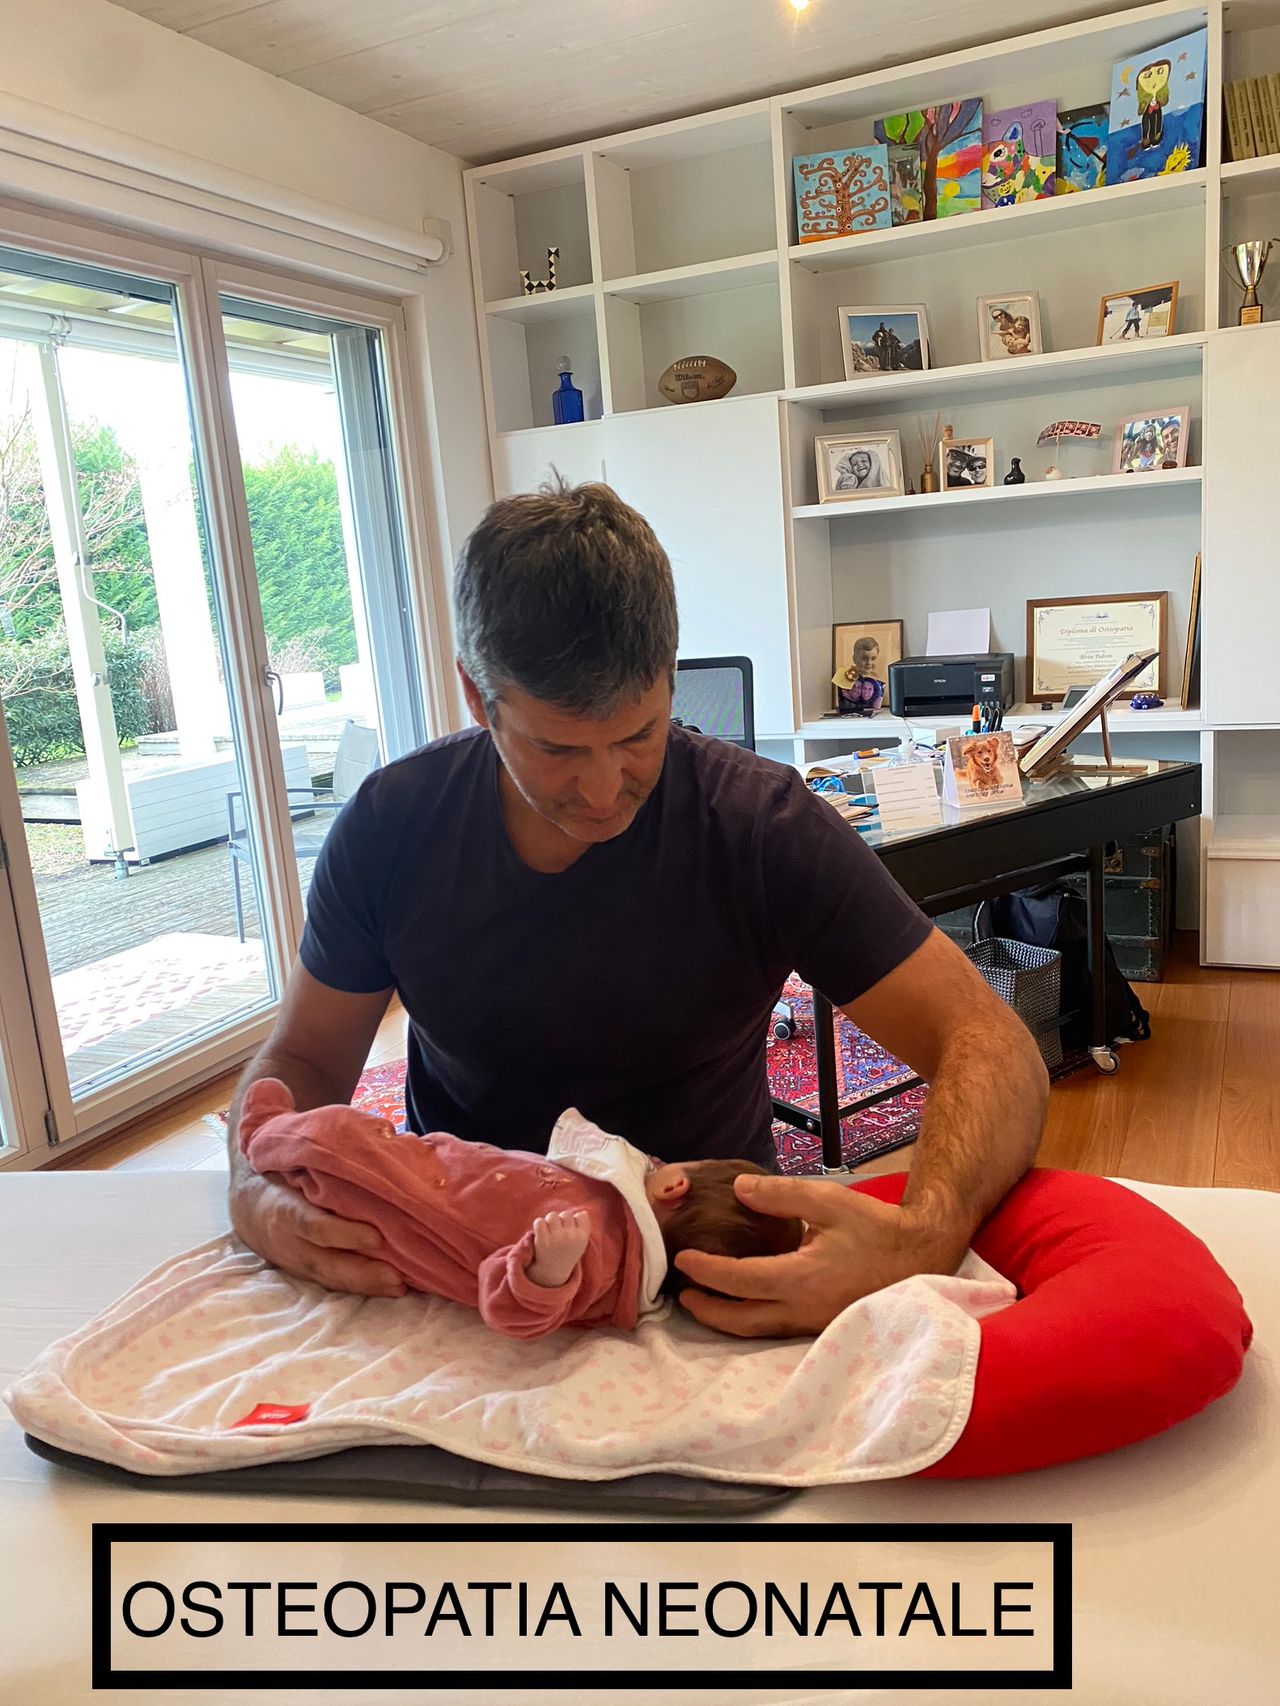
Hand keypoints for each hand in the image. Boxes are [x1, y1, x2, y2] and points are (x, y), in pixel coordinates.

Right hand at [229, 1169, 405, 1297]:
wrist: (247, 1204)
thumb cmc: (280, 1172)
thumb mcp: (289, 1159)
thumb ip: (319, 1153)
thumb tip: (372, 1132)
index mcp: (283, 1208)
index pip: (313, 1226)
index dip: (343, 1234)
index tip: (376, 1237)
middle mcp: (288, 1242)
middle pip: (326, 1262)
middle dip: (361, 1273)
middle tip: (397, 1278)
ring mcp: (296, 1261)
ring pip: (331, 1278)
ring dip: (365, 1286)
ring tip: (400, 1287)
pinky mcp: (305, 1272)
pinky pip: (333, 1283)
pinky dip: (360, 1288)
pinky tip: (390, 1289)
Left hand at [527, 1209, 590, 1287]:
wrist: (551, 1272)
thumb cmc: (566, 1253)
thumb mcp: (580, 1243)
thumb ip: (583, 1226)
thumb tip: (582, 1211)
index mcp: (582, 1237)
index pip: (581, 1215)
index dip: (574, 1221)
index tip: (571, 1231)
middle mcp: (570, 1237)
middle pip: (565, 1214)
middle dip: (561, 1221)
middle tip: (558, 1233)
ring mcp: (556, 1238)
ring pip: (552, 1216)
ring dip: (549, 1222)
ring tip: (549, 1232)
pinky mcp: (542, 1241)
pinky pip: (539, 1221)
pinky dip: (539, 1225)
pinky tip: (541, 1234)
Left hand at [674, 1175, 964, 1337]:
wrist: (919, 1256)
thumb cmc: (875, 1228)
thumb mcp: (829, 1201)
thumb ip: (782, 1195)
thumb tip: (740, 1188)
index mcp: (801, 1278)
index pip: (739, 1279)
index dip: (706, 1270)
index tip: (682, 1258)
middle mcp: (802, 1309)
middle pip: (739, 1321)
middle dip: (706, 1309)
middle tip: (681, 1292)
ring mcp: (812, 1324)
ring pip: (756, 1331)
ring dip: (725, 1319)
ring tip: (702, 1301)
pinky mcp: (820, 1327)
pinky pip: (775, 1330)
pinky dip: (749, 1320)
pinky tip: (742, 1304)